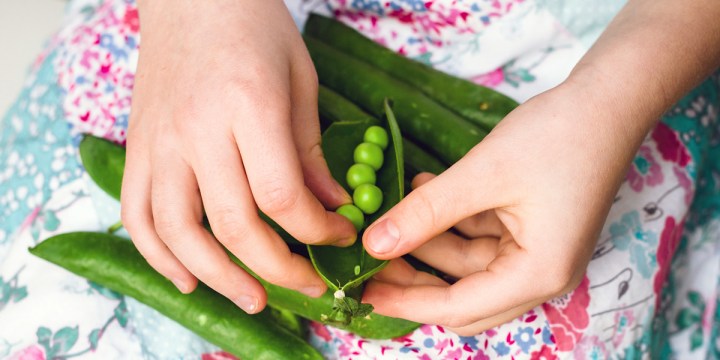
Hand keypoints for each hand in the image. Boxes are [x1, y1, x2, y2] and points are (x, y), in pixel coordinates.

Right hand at [121, 0, 355, 312]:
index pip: (281, 196)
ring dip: (218, 277)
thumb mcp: (299, 80)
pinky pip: (136, 213)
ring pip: (177, 232)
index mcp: (247, 105)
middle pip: (234, 224)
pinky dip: (158, 255)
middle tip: (310, 284)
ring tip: (252, 299)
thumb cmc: (253, 25)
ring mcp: (159, 140)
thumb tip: (331, 207)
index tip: (340, 236)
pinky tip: (188, 277)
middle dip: (279, 267)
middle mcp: (196, 129)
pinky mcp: (137, 145)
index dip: (316, 231)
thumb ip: (310, 149)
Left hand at [361, 80, 652, 334]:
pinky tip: (423, 188)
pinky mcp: (531, 231)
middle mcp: (541, 274)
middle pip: (463, 296)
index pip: (459, 306)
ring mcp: (536, 252)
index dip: (407, 301)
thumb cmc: (557, 137)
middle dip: (415, 278)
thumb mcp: (482, 175)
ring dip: (429, 240)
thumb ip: (425, 212)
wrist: (608, 101)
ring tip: (393, 208)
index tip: (364, 290)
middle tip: (370, 257)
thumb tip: (375, 244)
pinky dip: (450, 220)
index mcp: (538, 273)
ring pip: (466, 265)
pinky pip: (479, 237)